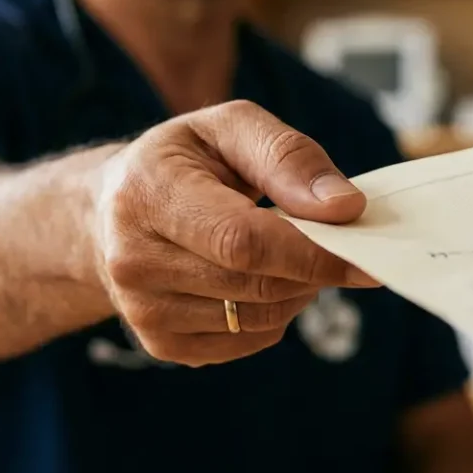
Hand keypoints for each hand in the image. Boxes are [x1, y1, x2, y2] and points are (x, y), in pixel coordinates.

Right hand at [92, 100, 378, 366]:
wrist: (105, 214)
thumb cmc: (180, 162)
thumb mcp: (227, 128)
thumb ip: (288, 156)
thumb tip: (344, 207)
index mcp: (147, 194)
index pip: (242, 242)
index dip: (312, 253)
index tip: (366, 255)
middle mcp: (133, 260)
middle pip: (255, 284)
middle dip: (312, 269)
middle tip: (337, 244)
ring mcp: (142, 310)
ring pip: (257, 318)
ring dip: (296, 290)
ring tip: (288, 252)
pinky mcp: (159, 344)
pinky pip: (245, 340)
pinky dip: (272, 314)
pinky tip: (258, 279)